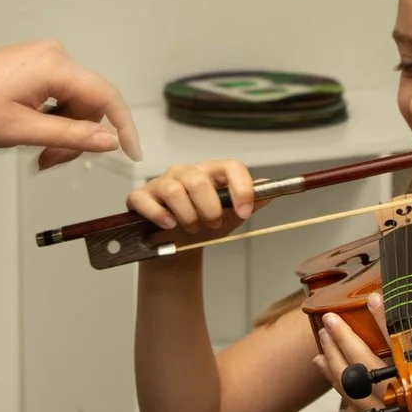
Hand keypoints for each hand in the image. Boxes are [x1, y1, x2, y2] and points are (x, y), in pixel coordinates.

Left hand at [0, 38, 140, 168]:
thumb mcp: (22, 131)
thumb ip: (70, 137)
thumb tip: (108, 141)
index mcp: (55, 66)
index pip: (107, 97)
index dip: (123, 128)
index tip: (132, 154)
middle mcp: (55, 55)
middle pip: (89, 103)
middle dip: (77, 137)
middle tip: (50, 162)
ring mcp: (44, 59)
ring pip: (73, 103)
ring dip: (61, 131)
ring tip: (35, 152)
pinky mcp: (34, 65)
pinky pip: (58, 96)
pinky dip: (51, 119)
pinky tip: (30, 134)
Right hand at [127, 158, 255, 240]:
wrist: (177, 245)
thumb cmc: (203, 224)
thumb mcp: (230, 216)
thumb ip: (250, 203)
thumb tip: (270, 190)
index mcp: (211, 172)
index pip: (230, 166)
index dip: (241, 188)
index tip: (245, 211)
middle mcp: (186, 172)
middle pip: (198, 181)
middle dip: (210, 209)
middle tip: (212, 225)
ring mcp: (161, 182)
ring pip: (174, 191)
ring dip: (187, 216)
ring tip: (192, 228)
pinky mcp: (141, 197)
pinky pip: (146, 200)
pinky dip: (159, 215)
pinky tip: (168, 226)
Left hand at [315, 297, 411, 411]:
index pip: (403, 352)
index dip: (385, 325)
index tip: (372, 301)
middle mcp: (405, 408)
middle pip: (366, 371)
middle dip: (346, 341)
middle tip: (330, 316)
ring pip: (352, 388)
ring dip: (334, 359)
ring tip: (322, 334)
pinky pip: (352, 402)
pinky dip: (335, 381)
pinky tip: (323, 362)